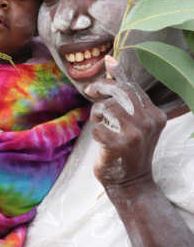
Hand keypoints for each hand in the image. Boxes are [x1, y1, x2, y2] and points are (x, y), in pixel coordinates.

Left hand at [84, 56, 166, 187]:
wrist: (132, 183)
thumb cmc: (129, 148)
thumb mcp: (135, 121)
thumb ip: (126, 96)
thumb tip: (110, 63)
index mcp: (155, 114)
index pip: (133, 87)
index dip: (116, 75)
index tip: (106, 64)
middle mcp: (149, 122)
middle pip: (120, 92)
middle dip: (102, 87)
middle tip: (91, 90)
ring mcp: (136, 134)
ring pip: (107, 107)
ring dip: (97, 113)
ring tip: (99, 121)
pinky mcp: (120, 146)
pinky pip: (98, 127)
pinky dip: (96, 131)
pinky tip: (102, 139)